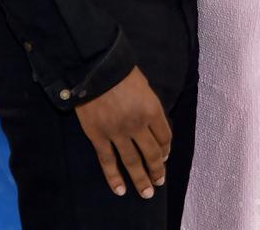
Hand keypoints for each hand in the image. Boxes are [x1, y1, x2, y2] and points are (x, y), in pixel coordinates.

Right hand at [75, 66, 171, 198]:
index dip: (166, 149)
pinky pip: (108, 161)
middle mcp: (137, 125)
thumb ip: (148, 104)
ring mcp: (117, 133)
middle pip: (152, 153)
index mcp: (151, 109)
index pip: (164, 136)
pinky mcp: (98, 137)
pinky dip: (114, 177)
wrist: (93, 67)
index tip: (165, 156)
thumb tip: (151, 120)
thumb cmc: (120, 71)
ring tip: (146, 193)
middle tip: (158, 181)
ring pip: (132, 162)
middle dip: (157, 170)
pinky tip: (120, 190)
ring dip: (141, 179)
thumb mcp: (143, 84)